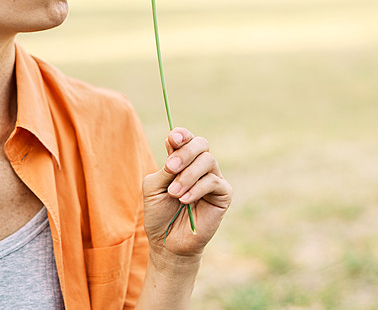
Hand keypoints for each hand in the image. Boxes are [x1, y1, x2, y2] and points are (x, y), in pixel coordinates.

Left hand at [142, 127, 231, 258]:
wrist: (167, 243)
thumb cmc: (159, 214)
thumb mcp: (153, 187)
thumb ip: (165, 168)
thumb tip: (176, 149)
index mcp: (182, 160)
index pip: (187, 139)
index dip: (182, 135)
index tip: (173, 139)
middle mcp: (199, 166)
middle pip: (201, 144)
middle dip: (185, 153)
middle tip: (170, 168)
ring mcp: (213, 178)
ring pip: (208, 161)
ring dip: (188, 175)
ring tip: (174, 193)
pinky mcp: (223, 194)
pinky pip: (214, 182)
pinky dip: (197, 189)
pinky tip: (185, 200)